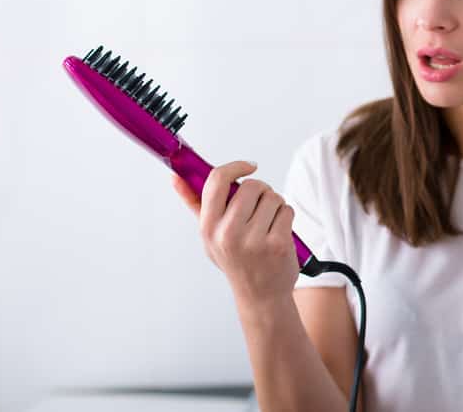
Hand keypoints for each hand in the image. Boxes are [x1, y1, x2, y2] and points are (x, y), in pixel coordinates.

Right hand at [171, 161, 298, 313]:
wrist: (261, 296)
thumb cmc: (235, 260)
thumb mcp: (210, 236)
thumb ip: (195, 203)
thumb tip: (176, 177)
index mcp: (208, 227)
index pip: (217, 180)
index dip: (235, 167)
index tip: (249, 166)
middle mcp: (228, 234)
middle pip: (252, 185)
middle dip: (261, 190)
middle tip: (260, 206)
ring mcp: (254, 241)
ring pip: (273, 196)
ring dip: (275, 204)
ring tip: (268, 222)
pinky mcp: (277, 245)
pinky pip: (287, 210)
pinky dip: (286, 216)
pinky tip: (279, 232)